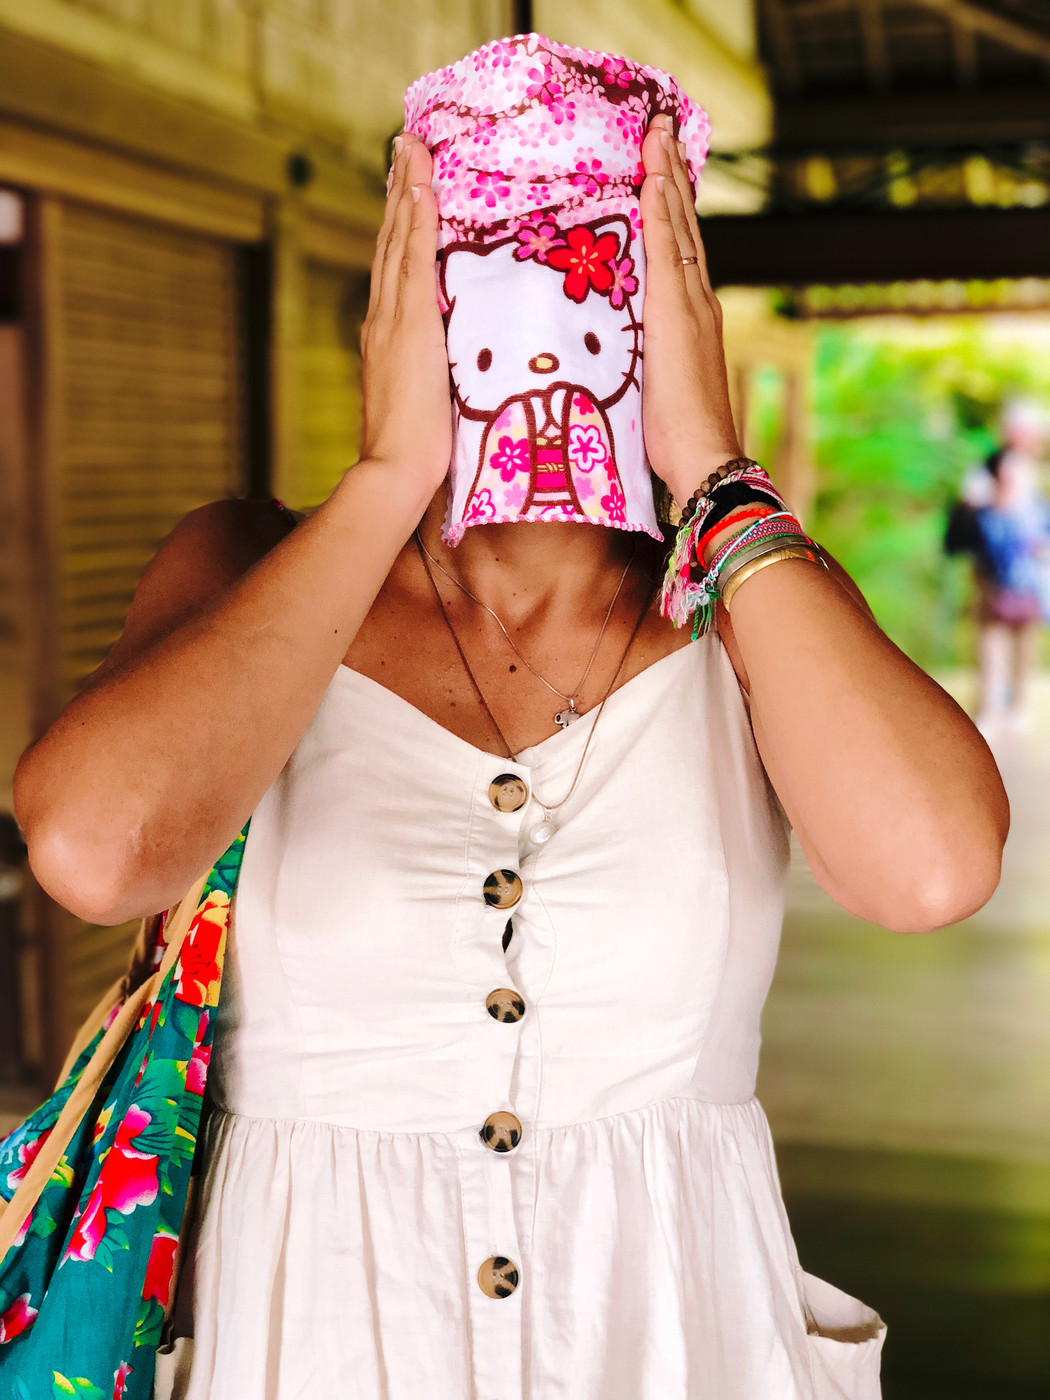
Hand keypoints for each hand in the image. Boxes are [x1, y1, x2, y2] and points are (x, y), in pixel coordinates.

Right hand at [359, 132, 451, 496]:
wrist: (395, 471)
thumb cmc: (417, 451)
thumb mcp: (429, 400)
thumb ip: (437, 374)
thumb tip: (456, 367)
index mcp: (388, 336)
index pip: (395, 268)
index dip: (399, 224)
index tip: (409, 185)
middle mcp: (383, 320)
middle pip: (390, 242)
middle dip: (398, 191)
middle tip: (406, 144)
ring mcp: (392, 321)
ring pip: (398, 242)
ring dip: (406, 190)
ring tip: (413, 147)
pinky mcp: (409, 328)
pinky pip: (412, 263)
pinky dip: (415, 223)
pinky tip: (422, 189)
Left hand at [638, 116, 741, 503]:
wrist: (705, 459)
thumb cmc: (676, 440)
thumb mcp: (654, 389)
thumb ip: (643, 362)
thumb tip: (620, 359)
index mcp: (691, 319)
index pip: (676, 251)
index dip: (668, 209)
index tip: (657, 169)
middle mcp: (697, 303)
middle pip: (680, 227)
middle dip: (670, 176)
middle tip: (658, 129)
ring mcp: (692, 306)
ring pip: (676, 228)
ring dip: (665, 178)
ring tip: (655, 136)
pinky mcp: (678, 315)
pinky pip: (666, 250)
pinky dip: (661, 211)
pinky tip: (652, 178)